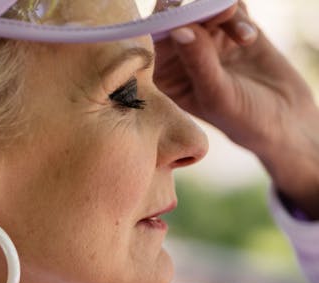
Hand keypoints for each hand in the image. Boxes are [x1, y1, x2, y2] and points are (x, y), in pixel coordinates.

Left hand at [153, 1, 318, 217]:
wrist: (284, 119)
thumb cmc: (242, 118)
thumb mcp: (217, 95)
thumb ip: (198, 62)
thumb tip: (179, 29)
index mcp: (163, 75)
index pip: (152, 42)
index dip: (162, 24)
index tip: (181, 21)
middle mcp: (179, 55)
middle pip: (176, 16)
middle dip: (194, 11)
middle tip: (221, 13)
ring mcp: (206, 39)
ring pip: (203, 8)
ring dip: (221, 15)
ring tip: (244, 37)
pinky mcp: (231, 28)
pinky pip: (229, 7)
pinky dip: (238, 16)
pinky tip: (249, 38)